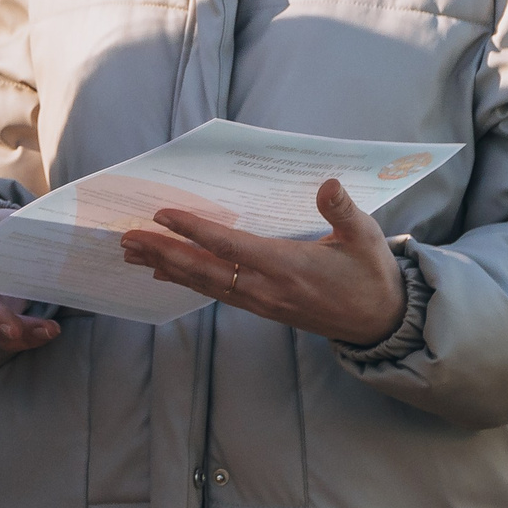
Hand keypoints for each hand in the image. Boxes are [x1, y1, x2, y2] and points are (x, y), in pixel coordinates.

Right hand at [0, 205, 59, 356]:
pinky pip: (12, 337)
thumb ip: (16, 224)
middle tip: (15, 330)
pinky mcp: (4, 321)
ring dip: (22, 335)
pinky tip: (49, 331)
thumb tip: (52, 228)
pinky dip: (31, 338)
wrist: (6, 243)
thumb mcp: (5, 219)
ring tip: (50, 329)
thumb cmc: (2, 230)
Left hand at [118, 178, 405, 346]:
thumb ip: (343, 211)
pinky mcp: (261, 308)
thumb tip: (327, 184)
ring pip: (204, 284)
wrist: (380, 323)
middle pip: (203, 270)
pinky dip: (186, 282)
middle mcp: (266, 289)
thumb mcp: (365, 238)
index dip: (193, 231)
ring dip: (167, 267)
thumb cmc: (371, 275)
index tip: (162, 215)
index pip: (229, 246)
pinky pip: (215, 294)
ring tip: (133, 252)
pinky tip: (163, 274)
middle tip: (127, 239)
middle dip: (163, 253)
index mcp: (287, 267)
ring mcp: (261, 302)